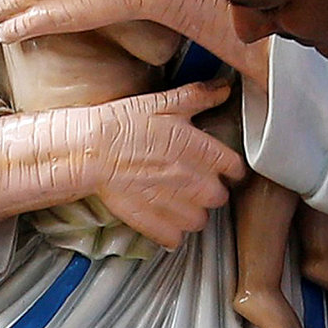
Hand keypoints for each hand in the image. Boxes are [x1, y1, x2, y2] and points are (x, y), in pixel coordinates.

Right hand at [85, 80, 240, 246]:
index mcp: (203, 151)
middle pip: (220, 197)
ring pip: (200, 221)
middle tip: (189, 181)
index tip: (218, 167)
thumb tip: (224, 88)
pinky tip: (160, 216)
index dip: (227, 168)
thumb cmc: (125, 124)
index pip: (235, 169)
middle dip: (208, 191)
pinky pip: (177, 238)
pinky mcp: (156, 225)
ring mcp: (177, 206)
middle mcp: (196, 182)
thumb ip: (199, 97)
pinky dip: (171, 232)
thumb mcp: (164, 102)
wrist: (91, 150)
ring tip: (174, 199)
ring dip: (191, 212)